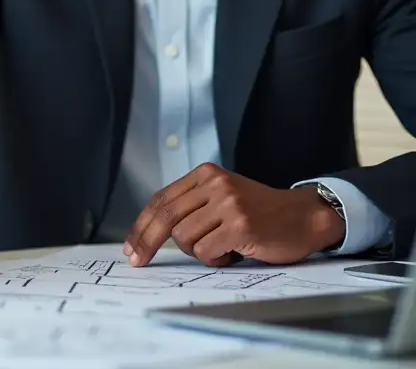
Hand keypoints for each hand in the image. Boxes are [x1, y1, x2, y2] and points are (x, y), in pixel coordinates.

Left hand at [124, 163, 344, 267]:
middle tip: (137, 261)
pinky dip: (215, 259)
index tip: (131, 247)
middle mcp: (214, 184)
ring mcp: (228, 204)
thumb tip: (151, 232)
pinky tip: (234, 254)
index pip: (161, 200)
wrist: (304, 217)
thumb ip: (192, 206)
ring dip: (198, 252)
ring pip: (185, 237)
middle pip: (165, 216)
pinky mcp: (240, 225)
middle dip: (147, 242)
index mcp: (205, 174)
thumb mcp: (222, 198)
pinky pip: (207, 251)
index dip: (142, 225)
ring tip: (222, 248)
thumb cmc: (260, 213)